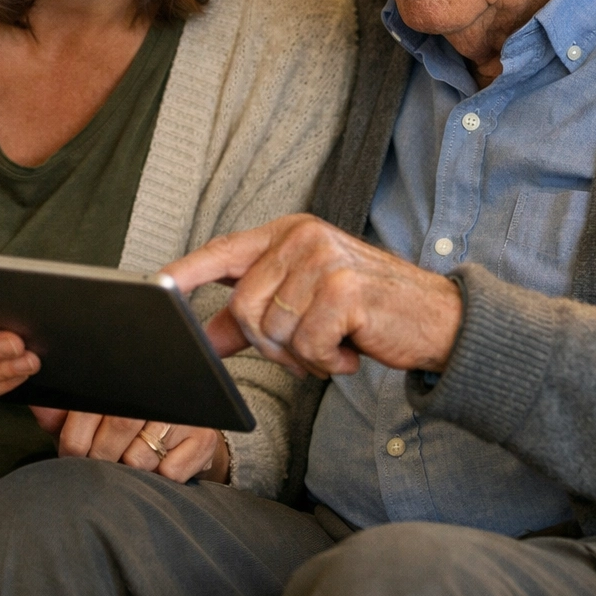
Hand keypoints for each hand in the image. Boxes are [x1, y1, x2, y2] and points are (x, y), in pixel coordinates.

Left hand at [31, 407, 228, 483]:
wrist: (183, 434)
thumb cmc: (127, 425)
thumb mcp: (92, 413)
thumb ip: (61, 409)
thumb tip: (36, 402)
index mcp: (129, 375)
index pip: (96, 404)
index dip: (76, 435)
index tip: (70, 453)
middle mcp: (160, 388)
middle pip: (119, 427)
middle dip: (97, 455)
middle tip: (92, 464)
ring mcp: (184, 414)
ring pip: (141, 455)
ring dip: (125, 469)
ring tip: (123, 463)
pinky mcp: (203, 439)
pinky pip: (169, 471)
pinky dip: (156, 477)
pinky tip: (155, 467)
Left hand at [162, 214, 462, 378]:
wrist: (440, 321)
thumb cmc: (368, 313)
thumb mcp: (307, 308)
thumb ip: (254, 319)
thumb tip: (203, 339)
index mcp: (289, 233)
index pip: (224, 250)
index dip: (187, 270)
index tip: (155, 287)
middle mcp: (303, 237)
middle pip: (245, 307)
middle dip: (272, 346)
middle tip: (311, 350)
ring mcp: (324, 258)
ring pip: (273, 331)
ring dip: (302, 357)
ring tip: (335, 346)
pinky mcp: (344, 289)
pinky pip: (305, 344)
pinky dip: (327, 362)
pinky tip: (352, 349)